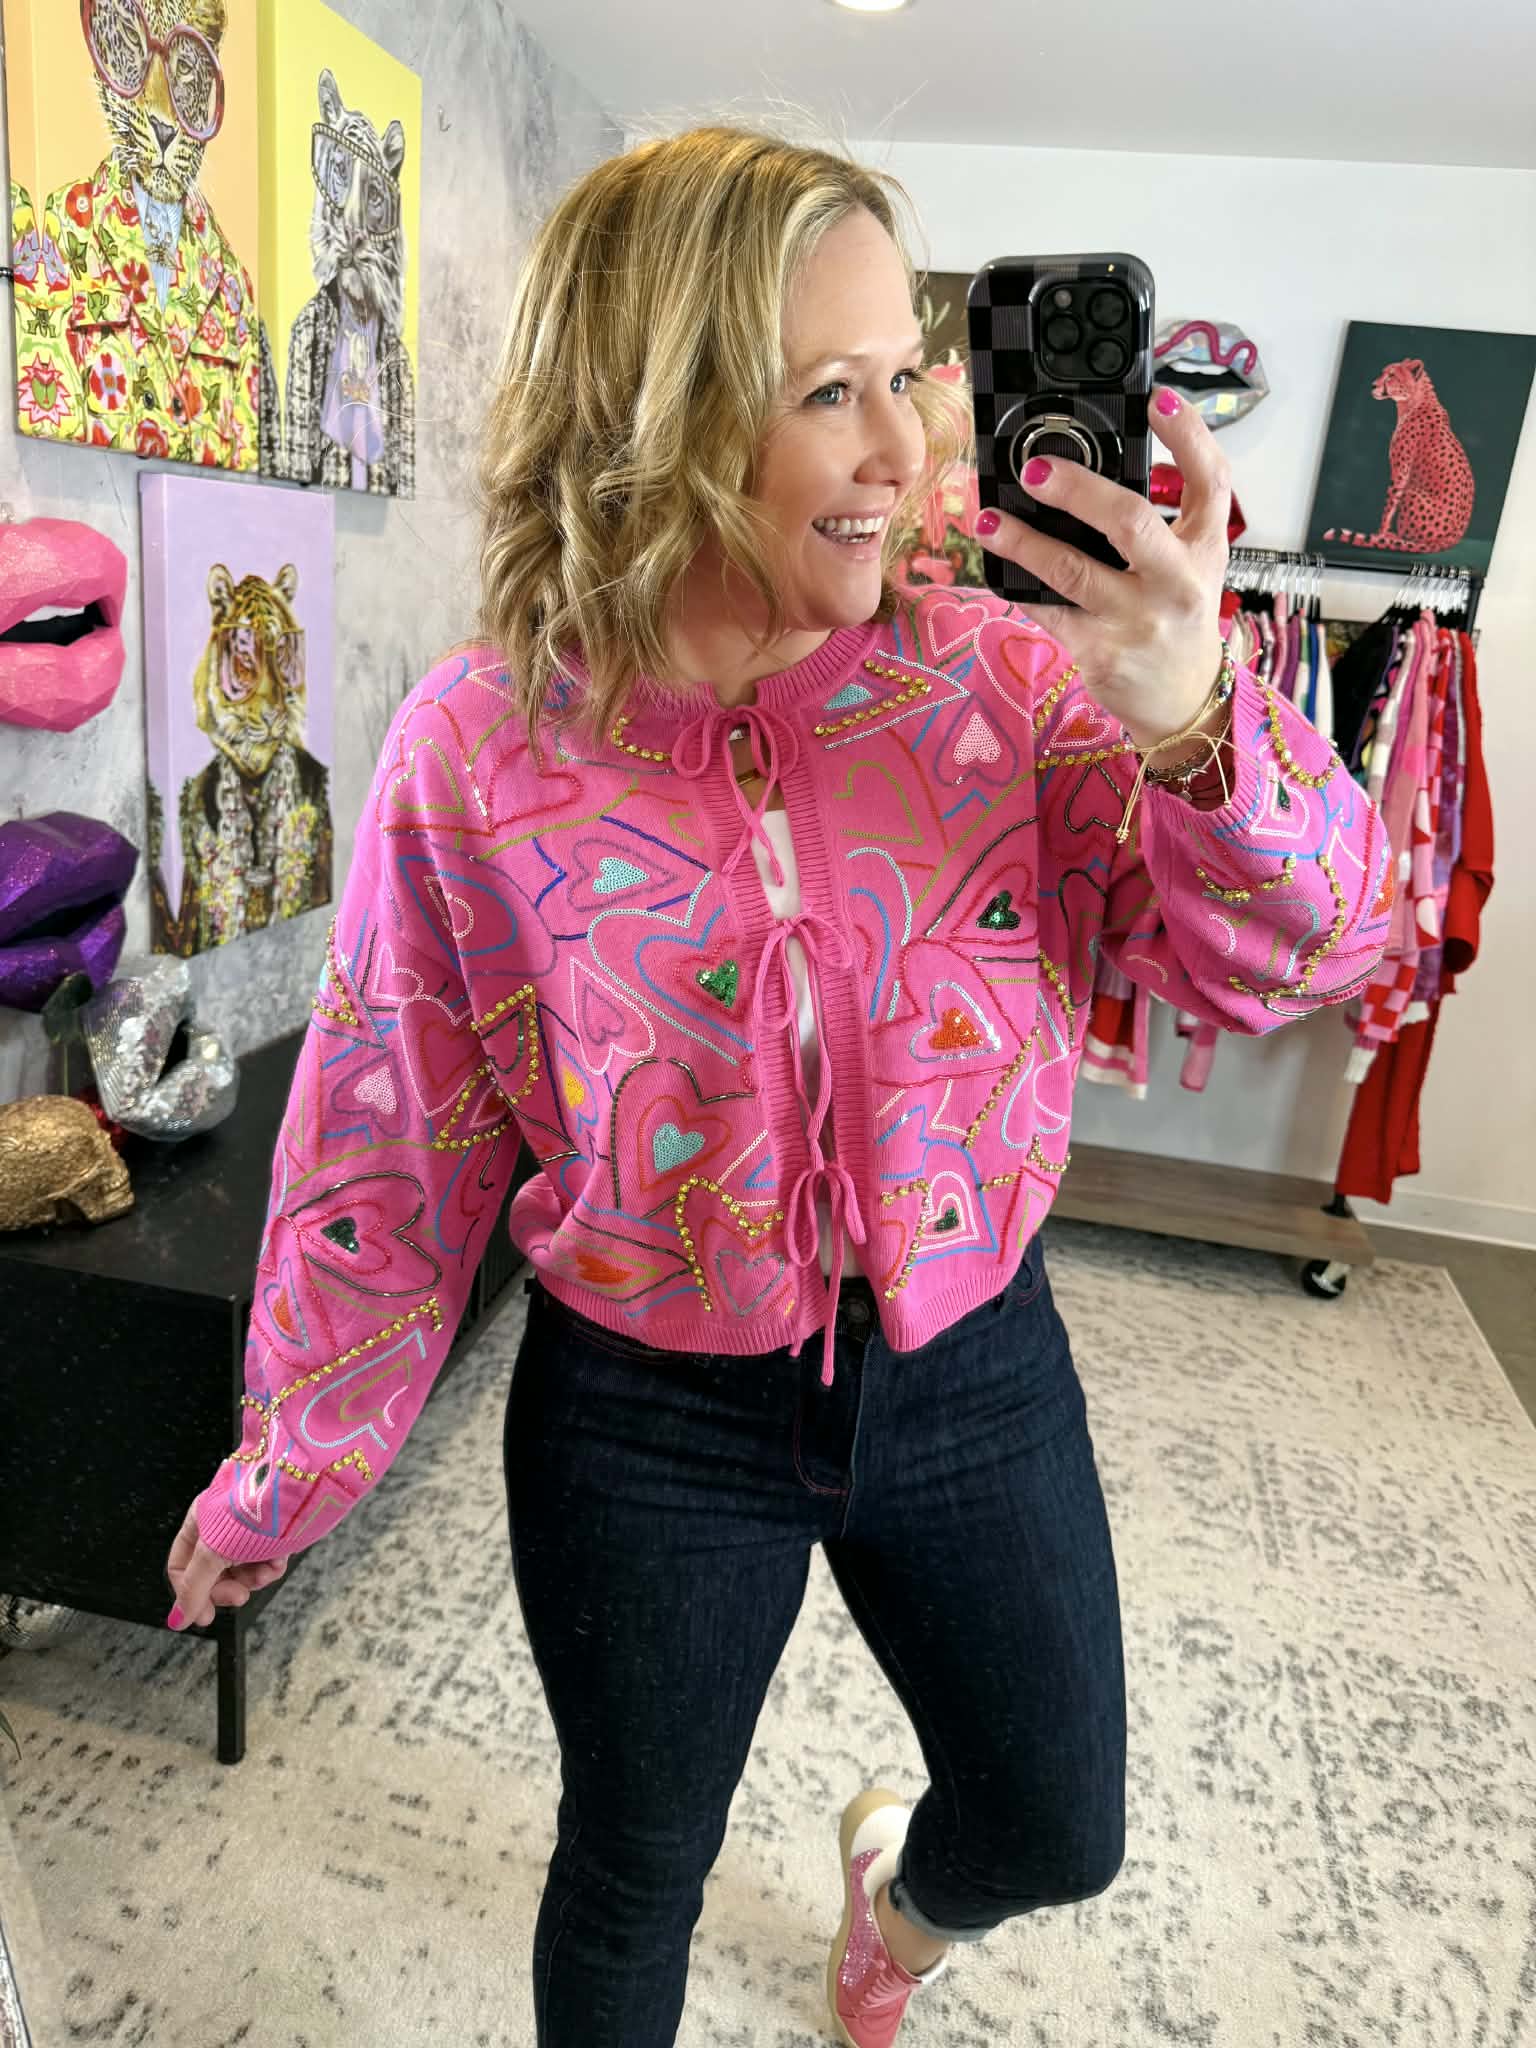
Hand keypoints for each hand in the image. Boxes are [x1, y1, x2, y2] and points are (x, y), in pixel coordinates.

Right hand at [165, 1502, 287, 1629]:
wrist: (299, 1492)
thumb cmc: (252, 1510)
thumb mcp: (213, 1553)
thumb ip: (193, 1588)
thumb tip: (177, 1619)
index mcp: (198, 1522)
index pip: (180, 1568)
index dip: (189, 1595)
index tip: (205, 1616)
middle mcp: (220, 1525)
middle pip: (212, 1574)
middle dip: (227, 1588)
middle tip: (240, 1597)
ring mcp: (247, 1531)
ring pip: (241, 1572)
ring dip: (253, 1579)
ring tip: (265, 1572)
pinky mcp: (272, 1535)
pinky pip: (265, 1563)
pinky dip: (271, 1567)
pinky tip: (278, 1561)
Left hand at [975, 390, 1230, 748]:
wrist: (1183, 701)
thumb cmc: (1177, 619)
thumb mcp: (1192, 566)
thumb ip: (1162, 521)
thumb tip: (1091, 468)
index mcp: (1204, 548)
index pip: (1210, 481)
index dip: (1188, 434)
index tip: (1155, 397)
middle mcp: (1176, 582)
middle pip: (1131, 521)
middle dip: (1079, 490)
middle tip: (1035, 470)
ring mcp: (1136, 619)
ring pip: (1072, 571)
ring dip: (1023, 541)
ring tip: (987, 519)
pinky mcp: (1100, 651)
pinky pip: (1048, 610)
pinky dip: (1018, 585)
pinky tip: (995, 564)